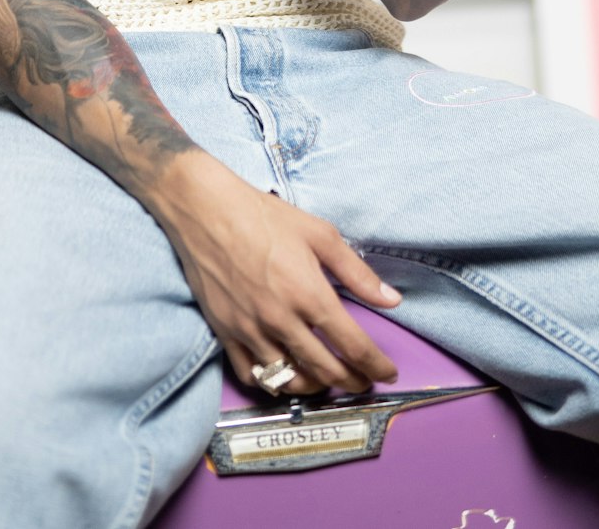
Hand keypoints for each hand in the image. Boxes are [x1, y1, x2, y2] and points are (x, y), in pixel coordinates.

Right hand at [152, 152, 401, 395]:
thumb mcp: (320, 234)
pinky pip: (252, 376)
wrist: (207, 210)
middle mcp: (282, 320)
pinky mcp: (225, 333)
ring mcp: (251, 331)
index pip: (353, 345)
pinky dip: (273, 385)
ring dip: (315, 387)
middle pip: (325, 370)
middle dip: (352, 381)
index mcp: (309, 294)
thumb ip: (357, 272)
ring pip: (290, 381)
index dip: (376, 365)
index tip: (388, 372)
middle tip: (363, 381)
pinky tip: (284, 376)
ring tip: (327, 380)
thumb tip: (392, 300)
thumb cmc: (265, 217)